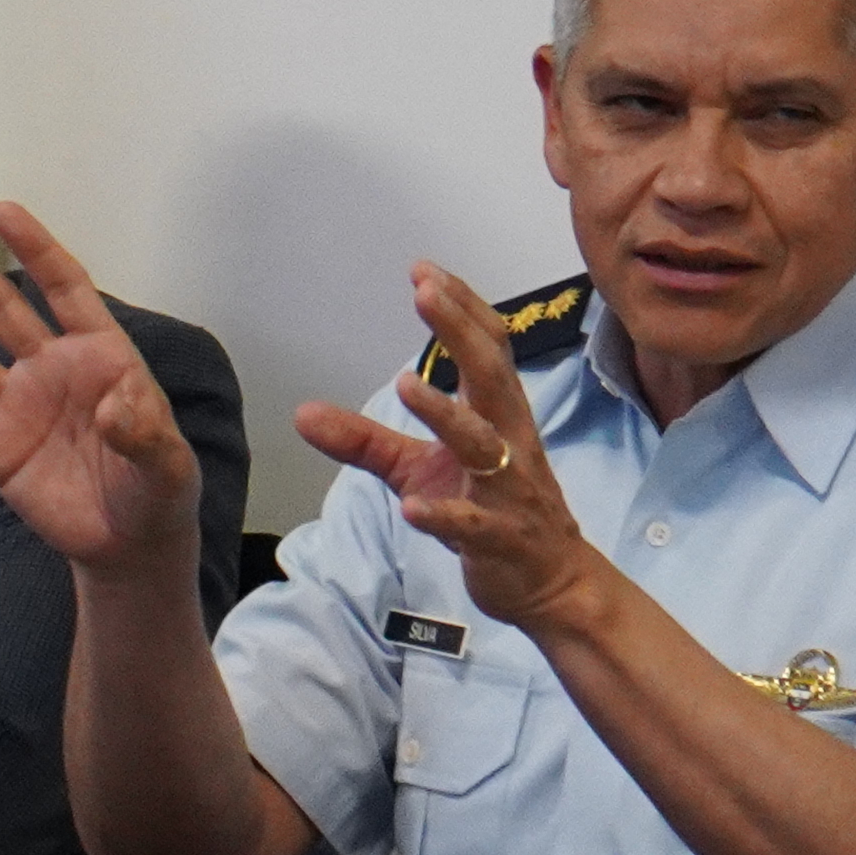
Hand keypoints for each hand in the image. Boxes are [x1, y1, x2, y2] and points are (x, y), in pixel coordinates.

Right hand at [0, 205, 205, 585]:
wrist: (127, 546)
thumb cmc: (157, 492)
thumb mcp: (167, 466)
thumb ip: (145, 434)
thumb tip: (117, 408)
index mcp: (97, 355)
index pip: (65, 288)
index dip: (36, 250)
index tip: (2, 211)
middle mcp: (49, 369)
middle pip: (0, 309)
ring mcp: (16, 408)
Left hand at [296, 261, 609, 636]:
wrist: (552, 584)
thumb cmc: (490, 512)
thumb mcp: (418, 470)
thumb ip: (364, 440)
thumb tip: (303, 413)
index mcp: (496, 418)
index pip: (488, 349)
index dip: (460, 309)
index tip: (423, 270)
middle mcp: (508, 444)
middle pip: (491, 378)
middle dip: (460, 333)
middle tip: (425, 292)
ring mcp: (508, 493)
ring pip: (483, 446)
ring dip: (446, 414)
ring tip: (407, 385)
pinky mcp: (499, 541)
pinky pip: (473, 526)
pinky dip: (444, 516)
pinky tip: (412, 508)